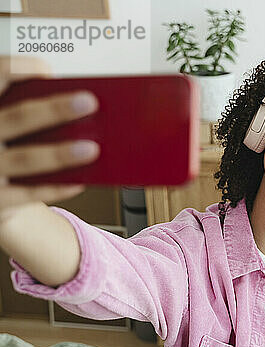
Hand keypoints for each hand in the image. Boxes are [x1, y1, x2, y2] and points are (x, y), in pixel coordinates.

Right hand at [0, 56, 99, 222]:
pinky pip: (26, 193)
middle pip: (16, 118)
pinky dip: (55, 188)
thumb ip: (26, 112)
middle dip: (53, 110)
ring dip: (59, 154)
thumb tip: (77, 104)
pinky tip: (79, 180)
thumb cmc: (6, 146)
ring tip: (91, 149)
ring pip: (23, 159)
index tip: (47, 70)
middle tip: (89, 102)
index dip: (17, 70)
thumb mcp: (8, 120)